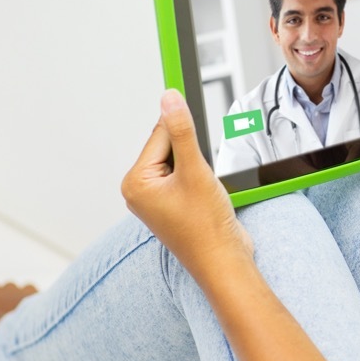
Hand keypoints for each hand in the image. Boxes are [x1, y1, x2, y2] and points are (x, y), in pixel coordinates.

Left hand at [122, 90, 252, 273]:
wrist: (224, 261)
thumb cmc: (205, 227)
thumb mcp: (195, 171)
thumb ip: (182, 131)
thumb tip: (169, 99)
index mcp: (136, 183)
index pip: (160, 136)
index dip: (184, 135)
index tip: (193, 111)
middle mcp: (141, 191)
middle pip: (169, 148)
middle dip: (193, 156)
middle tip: (202, 179)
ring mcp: (158, 200)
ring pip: (181, 162)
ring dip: (199, 168)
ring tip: (205, 192)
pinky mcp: (175, 206)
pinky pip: (187, 177)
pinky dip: (201, 179)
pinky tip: (208, 196)